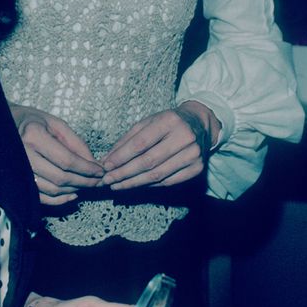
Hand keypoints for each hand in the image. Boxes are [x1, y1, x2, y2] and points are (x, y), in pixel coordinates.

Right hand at [9, 104, 103, 204]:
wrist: (4, 125)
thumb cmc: (33, 121)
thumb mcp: (57, 124)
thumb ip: (76, 144)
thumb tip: (93, 164)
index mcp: (34, 136)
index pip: (67, 160)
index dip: (87, 169)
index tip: (101, 171)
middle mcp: (24, 156)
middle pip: (60, 178)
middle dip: (84, 182)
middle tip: (98, 181)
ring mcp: (17, 172)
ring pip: (52, 190)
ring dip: (74, 190)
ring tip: (88, 185)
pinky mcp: (16, 182)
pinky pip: (40, 198)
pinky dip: (59, 200)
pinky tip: (72, 194)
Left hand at [99, 101, 220, 190]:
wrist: (200, 125)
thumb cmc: (168, 123)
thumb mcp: (147, 123)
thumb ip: (127, 140)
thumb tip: (107, 160)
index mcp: (170, 121)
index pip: (141, 143)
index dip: (121, 157)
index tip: (106, 166)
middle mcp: (184, 137)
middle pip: (148, 162)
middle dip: (124, 173)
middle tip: (107, 180)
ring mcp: (193, 154)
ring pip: (158, 175)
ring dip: (134, 183)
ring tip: (117, 185)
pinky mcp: (197, 168)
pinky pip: (168, 182)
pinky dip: (149, 185)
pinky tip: (136, 185)